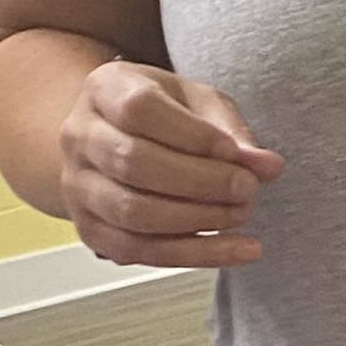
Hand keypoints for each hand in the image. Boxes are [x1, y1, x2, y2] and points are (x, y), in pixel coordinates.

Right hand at [59, 63, 279, 267]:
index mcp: (104, 89)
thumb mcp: (198, 102)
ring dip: (198, 220)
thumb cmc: (162, 114)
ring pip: (133, 212)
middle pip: (134, 163)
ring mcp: (78, 186)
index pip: (140, 110)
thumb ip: (230, 130)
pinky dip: (195, 255)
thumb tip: (267, 166)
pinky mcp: (90, 230)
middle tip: (247, 188)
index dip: (194, 136)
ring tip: (242, 214)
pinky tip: (237, 250)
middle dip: (201, 182)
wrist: (114, 138)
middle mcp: (80, 136)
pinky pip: (139, 251)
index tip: (235, 152)